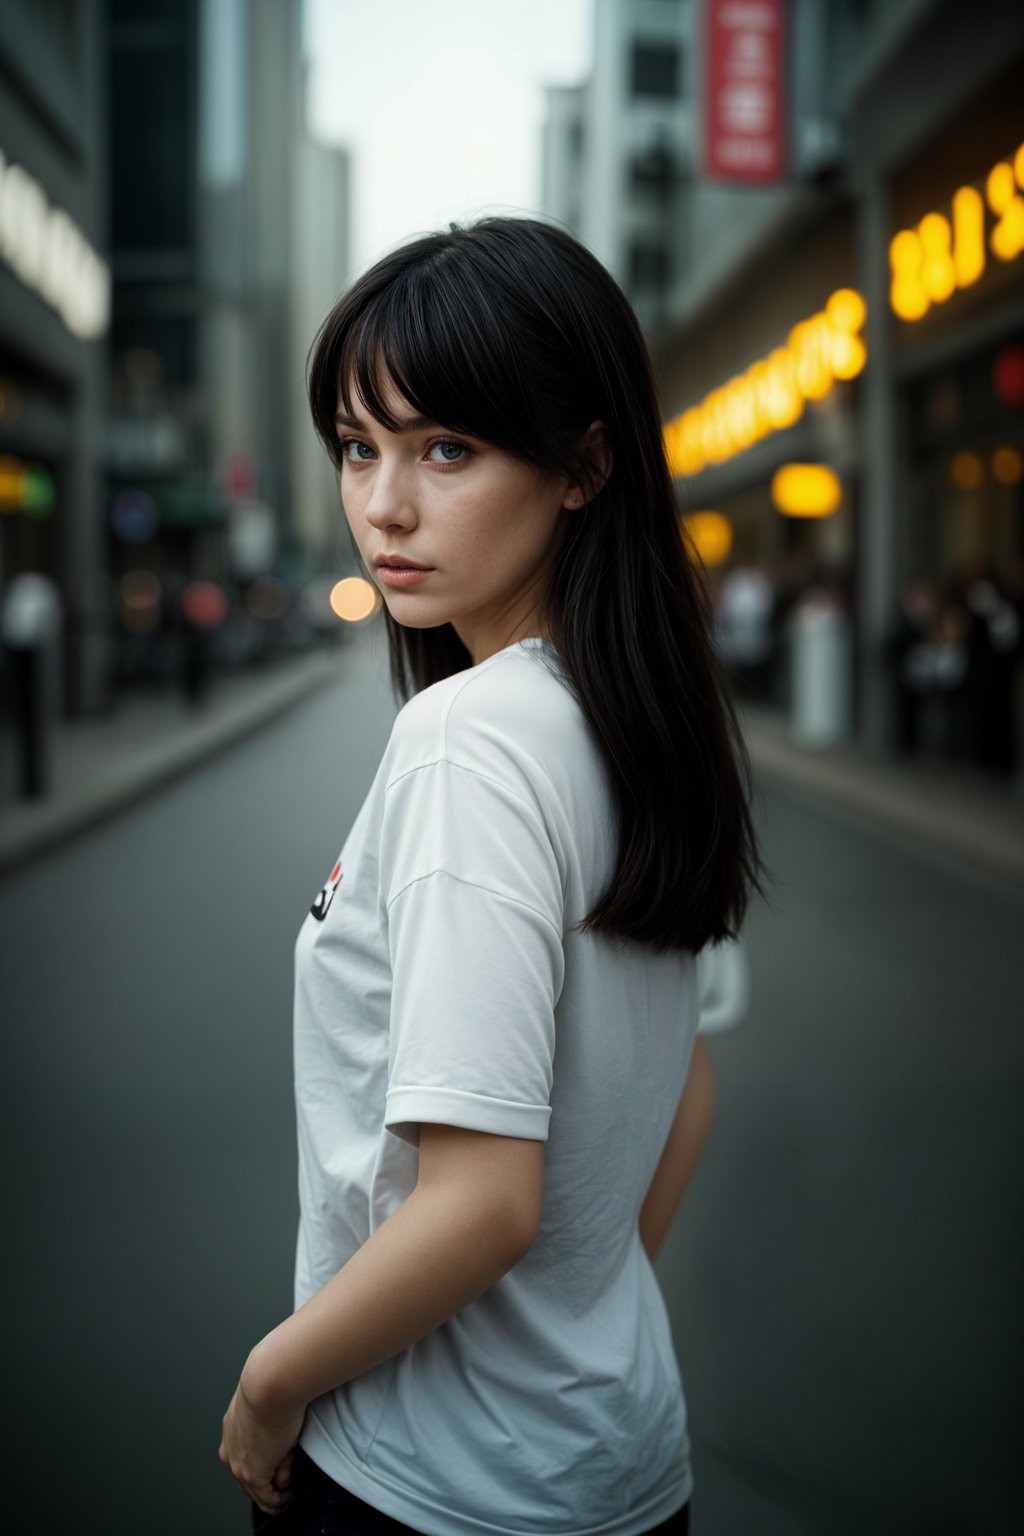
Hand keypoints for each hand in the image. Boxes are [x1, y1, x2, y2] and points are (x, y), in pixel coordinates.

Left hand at [219, 1374, 305, 1514]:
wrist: (272, 1379)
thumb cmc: (277, 1383)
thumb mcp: (272, 1409)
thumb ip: (273, 1436)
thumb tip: (279, 1464)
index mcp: (232, 1431)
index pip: (246, 1460)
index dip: (268, 1466)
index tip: (284, 1463)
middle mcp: (229, 1451)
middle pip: (248, 1482)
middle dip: (271, 1482)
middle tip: (290, 1472)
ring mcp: (239, 1465)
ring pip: (259, 1494)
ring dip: (278, 1489)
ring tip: (293, 1473)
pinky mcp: (252, 1473)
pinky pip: (268, 1501)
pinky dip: (282, 1499)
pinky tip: (292, 1488)